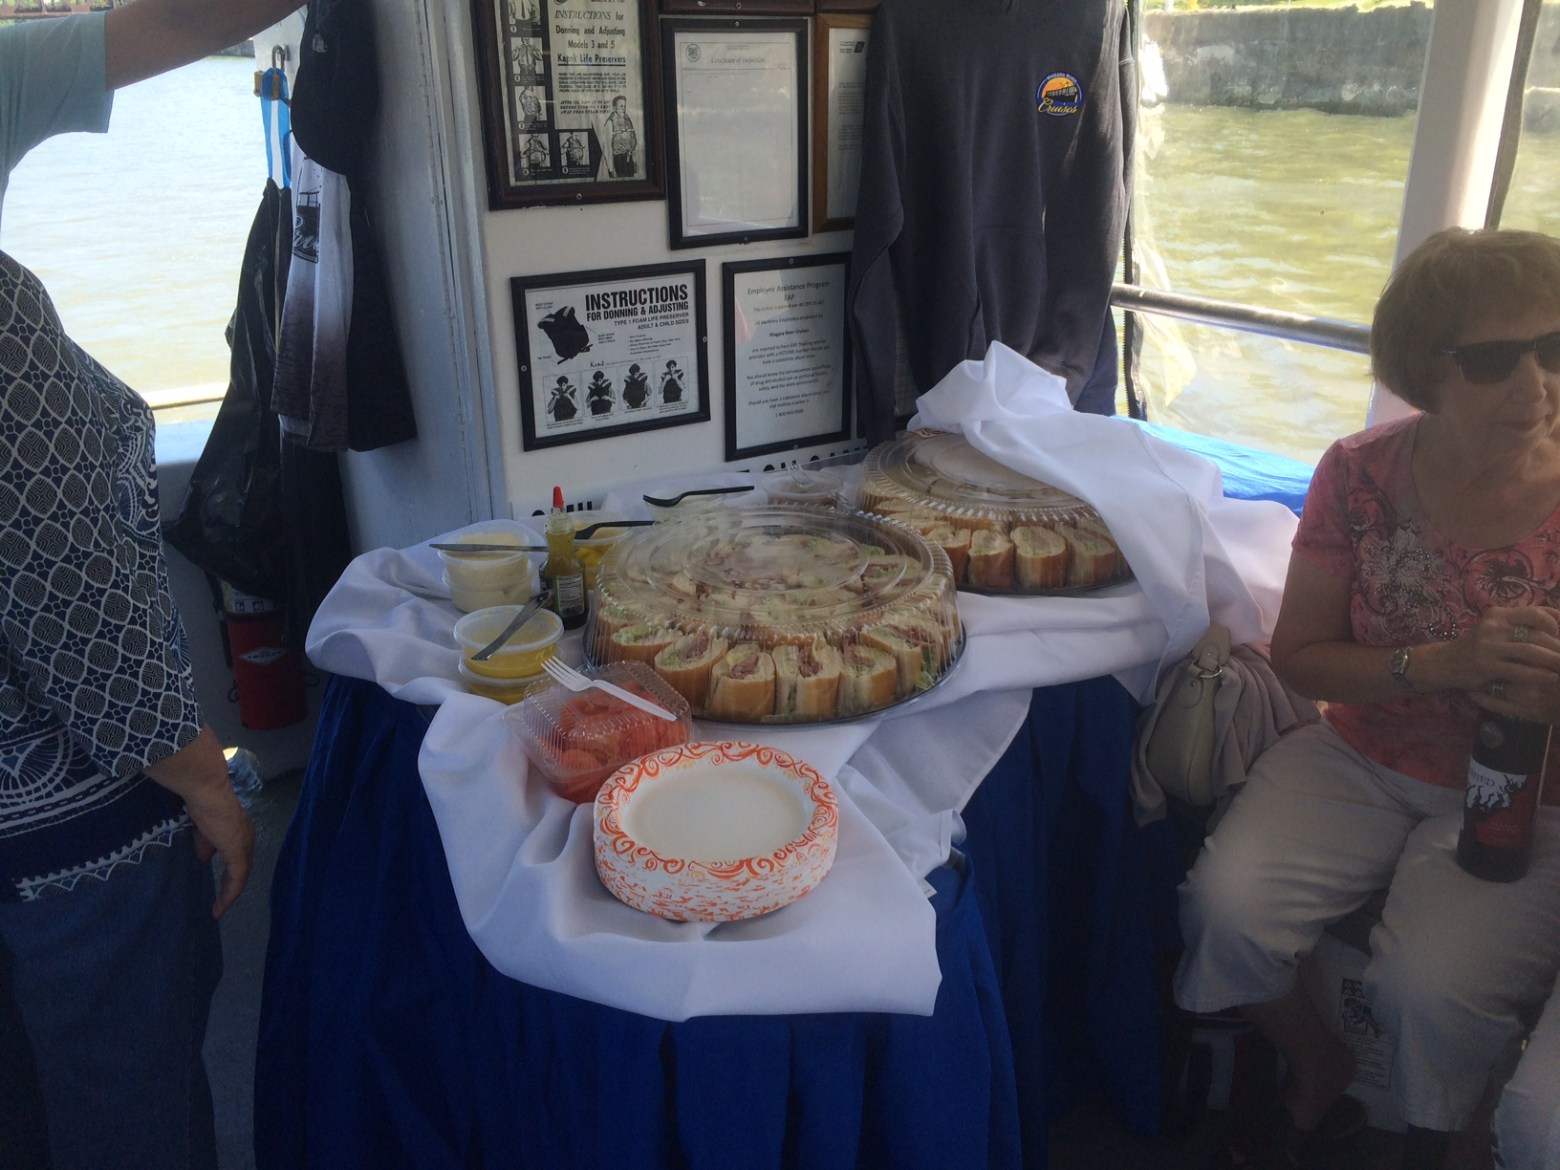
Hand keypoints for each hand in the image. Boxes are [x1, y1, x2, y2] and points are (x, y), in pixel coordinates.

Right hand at [144, 726, 254, 917]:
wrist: (204, 789)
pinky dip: (229, 895)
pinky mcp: (237, 850)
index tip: (218, 884)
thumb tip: (203, 856)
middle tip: (218, 903)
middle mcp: (245, 835)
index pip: (236, 853)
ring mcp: (243, 843)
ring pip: (240, 875)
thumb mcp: (199, 825)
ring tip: (217, 909)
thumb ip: (203, 840)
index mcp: (237, 827)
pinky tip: (219, 909)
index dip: (228, 869)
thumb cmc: (197, 799)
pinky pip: (237, 879)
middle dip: (229, 884)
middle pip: (240, 866)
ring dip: (229, 893)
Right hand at [1460, 607, 1559, 725]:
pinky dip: (1539, 675)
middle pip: (1536, 634)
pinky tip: (1552, 679)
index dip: (1554, 624)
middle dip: (1558, 647)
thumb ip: (1520, 622)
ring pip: (1530, 651)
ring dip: (1553, 661)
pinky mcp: (1485, 665)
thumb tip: (1557, 618)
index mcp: (1498, 614)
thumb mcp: (1495, 628)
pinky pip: (1519, 670)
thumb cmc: (1477, 646)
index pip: (1535, 613)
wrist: (1444, 662)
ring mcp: (1488, 646)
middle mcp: (1493, 626)